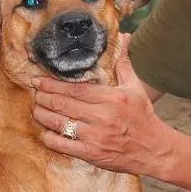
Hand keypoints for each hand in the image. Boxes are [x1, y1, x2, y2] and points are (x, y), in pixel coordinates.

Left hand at [31, 34, 173, 175]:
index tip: (38, 81)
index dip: (52, 84)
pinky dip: (50, 138)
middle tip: (35, 94)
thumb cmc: (144, 118)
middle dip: (44, 98)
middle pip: (63, 104)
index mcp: (111, 98)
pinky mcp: (91, 154)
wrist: (155, 150)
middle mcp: (101, 116)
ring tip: (36, 110)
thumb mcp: (136, 88)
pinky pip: (63, 145)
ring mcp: (95, 137)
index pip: (74, 89)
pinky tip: (45, 133)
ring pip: (59, 124)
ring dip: (43, 116)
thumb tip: (124, 38)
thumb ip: (124, 64)